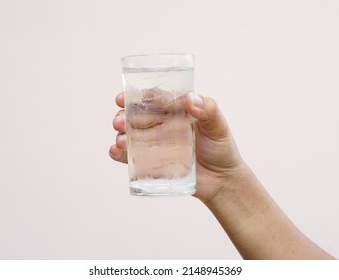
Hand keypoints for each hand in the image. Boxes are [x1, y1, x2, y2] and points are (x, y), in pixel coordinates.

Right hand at [109, 92, 243, 202]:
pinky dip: (119, 154)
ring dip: (120, 135)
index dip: (135, 97)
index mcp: (175, 112)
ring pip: (130, 136)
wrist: (222, 181)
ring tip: (121, 140)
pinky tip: (116, 151)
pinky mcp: (151, 164)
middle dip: (123, 117)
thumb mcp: (218, 127)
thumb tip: (191, 98)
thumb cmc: (221, 149)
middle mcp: (161, 126)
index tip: (122, 98)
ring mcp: (155, 145)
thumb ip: (208, 111)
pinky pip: (130, 158)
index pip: (152, 100)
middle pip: (136, 117)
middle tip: (119, 121)